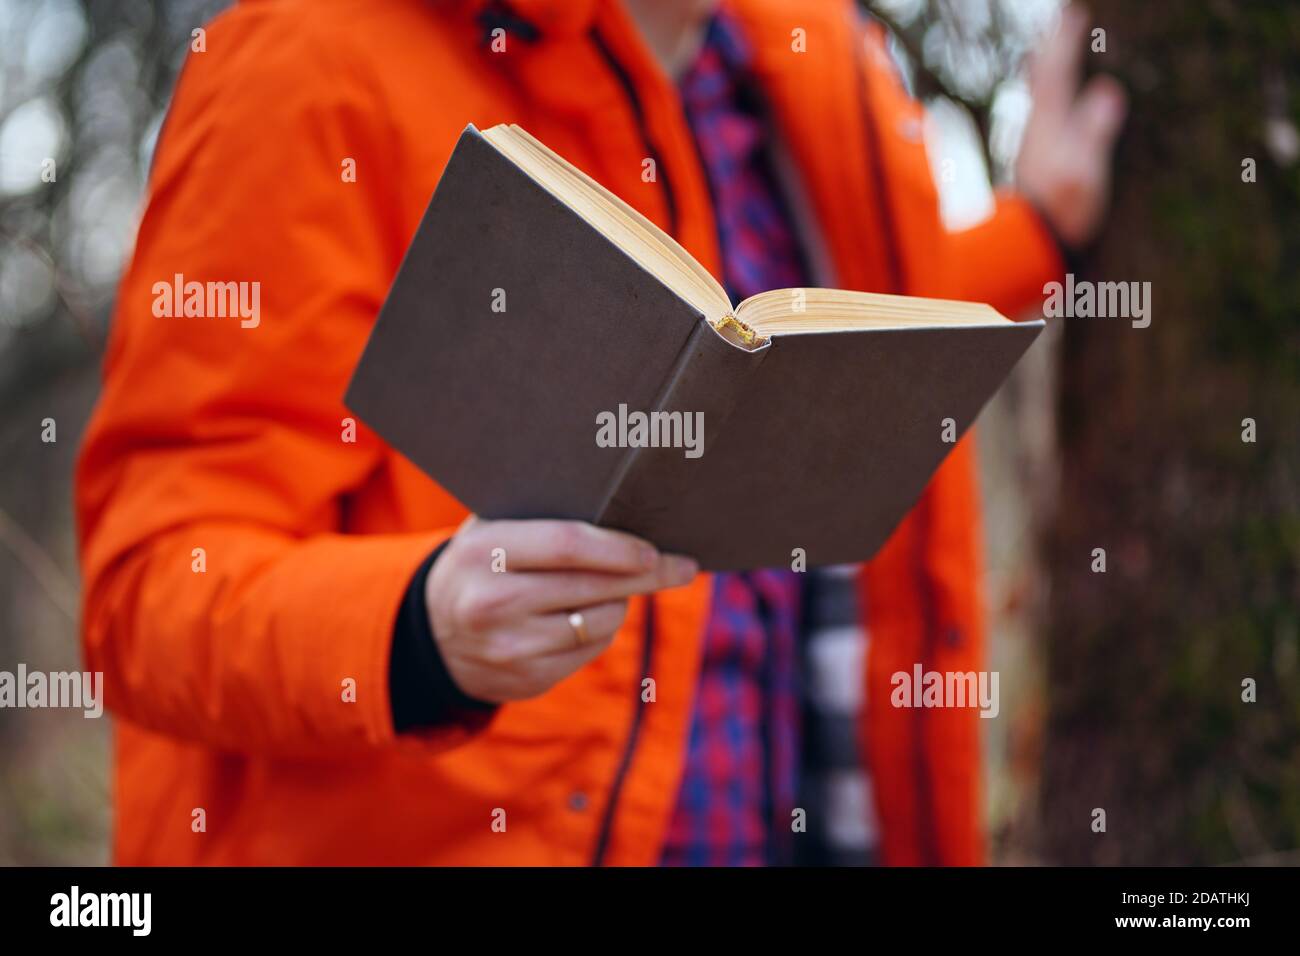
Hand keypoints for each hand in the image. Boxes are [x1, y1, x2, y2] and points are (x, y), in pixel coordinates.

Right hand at [425, 518, 697, 702]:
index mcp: (483, 553)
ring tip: (613, 586)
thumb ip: (540, 516)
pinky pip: (591, 651)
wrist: (432, 637)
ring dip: (621, 601)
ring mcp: (511, 648)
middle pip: (595, 587)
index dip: (619, 547)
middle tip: (683, 566)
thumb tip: (622, 503)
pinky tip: (586, 616)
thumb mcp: (489, 530)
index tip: (654, 548)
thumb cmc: (481, 565)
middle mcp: (493, 604)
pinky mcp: (528, 680)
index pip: (568, 545)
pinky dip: (601, 630)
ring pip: (602, 621)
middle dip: (648, 575)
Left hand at [1016, 4, 1126, 248]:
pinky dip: (1054, 97)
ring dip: (1050, 70)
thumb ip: (1094, 132)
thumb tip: (1108, 91)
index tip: (1072, 12)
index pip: (1058, 74)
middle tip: (1062, 20)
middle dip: (1054, 49)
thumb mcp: (1085, 171)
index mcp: (1050, 127)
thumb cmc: (1063, 209)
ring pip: (1042, 97)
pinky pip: (1049, 115)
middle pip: (1045, 80)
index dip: (1065, 43)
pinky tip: (1057, 102)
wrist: (1031, 244)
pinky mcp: (1040, 161)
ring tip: (1054, 50)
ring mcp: (1037, 145)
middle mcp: (1038, 130)